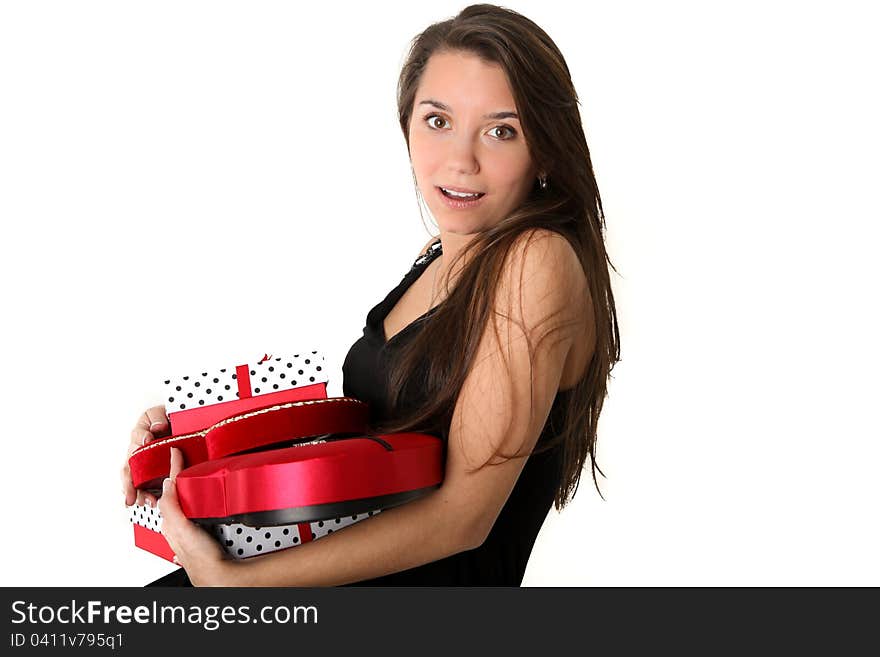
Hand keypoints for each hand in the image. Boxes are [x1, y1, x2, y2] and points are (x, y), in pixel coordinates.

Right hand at [122, 405, 169, 507]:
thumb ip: (157, 417)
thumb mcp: (162, 412)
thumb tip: (157, 428)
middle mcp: (137, 450)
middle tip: (131, 496)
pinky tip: (151, 503)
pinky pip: (144, 486)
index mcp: (141, 433)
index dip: (142, 438)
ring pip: (133, 480)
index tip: (148, 440)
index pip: (137, 435)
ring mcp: (142, 464)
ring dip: (136, 493)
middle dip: (129, 483)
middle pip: (129, 467)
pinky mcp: (151, 473)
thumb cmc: (168, 418)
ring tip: (143, 502)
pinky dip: (145, 495)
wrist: (179, 425)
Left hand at [158, 447, 235, 585]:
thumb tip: (168, 483)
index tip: (175, 452)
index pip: (170, 489)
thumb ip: (172, 506)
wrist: (220, 576)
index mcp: (171, 523)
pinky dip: (197, 506)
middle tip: (181, 462)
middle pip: (175, 496)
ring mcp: (191, 531)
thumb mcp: (182, 529)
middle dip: (177, 479)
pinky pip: (196, 516)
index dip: (173, 469)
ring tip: (190, 477)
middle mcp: (178, 527)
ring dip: (186, 492)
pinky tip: (201, 504)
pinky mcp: (203, 535)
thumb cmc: (201, 559)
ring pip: (184, 506)